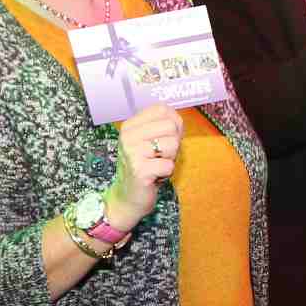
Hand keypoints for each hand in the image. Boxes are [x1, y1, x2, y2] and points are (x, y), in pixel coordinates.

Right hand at [110, 105, 182, 221]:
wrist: (128, 196)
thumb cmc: (144, 166)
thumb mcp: (149, 141)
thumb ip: (163, 127)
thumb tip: (178, 119)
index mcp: (130, 125)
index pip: (162, 109)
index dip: (173, 123)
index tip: (164, 139)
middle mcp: (128, 136)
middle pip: (171, 126)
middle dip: (173, 143)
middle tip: (159, 156)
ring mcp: (132, 152)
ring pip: (172, 144)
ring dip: (170, 158)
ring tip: (156, 165)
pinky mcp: (139, 170)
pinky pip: (169, 165)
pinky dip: (166, 173)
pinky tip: (154, 176)